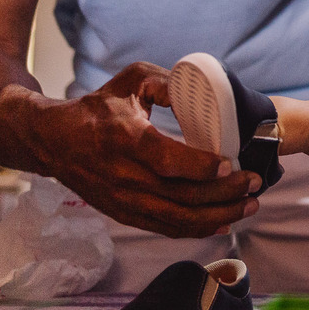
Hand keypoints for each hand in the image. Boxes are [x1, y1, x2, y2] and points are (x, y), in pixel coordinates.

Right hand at [19, 62, 259, 237]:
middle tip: (254, 183)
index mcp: (125, 139)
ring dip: (218, 215)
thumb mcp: (131, 80)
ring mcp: (123, 199)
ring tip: (249, 206)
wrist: (54, 141)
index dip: (200, 166)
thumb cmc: (98, 107)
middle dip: (224, 194)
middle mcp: (123, 175)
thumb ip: (168, 81)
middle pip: (180, 196)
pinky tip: (223, 222)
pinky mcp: (123, 214)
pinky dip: (196, 228)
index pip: (165, 160)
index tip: (230, 163)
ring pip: (177, 218)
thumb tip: (201, 90)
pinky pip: (165, 228)